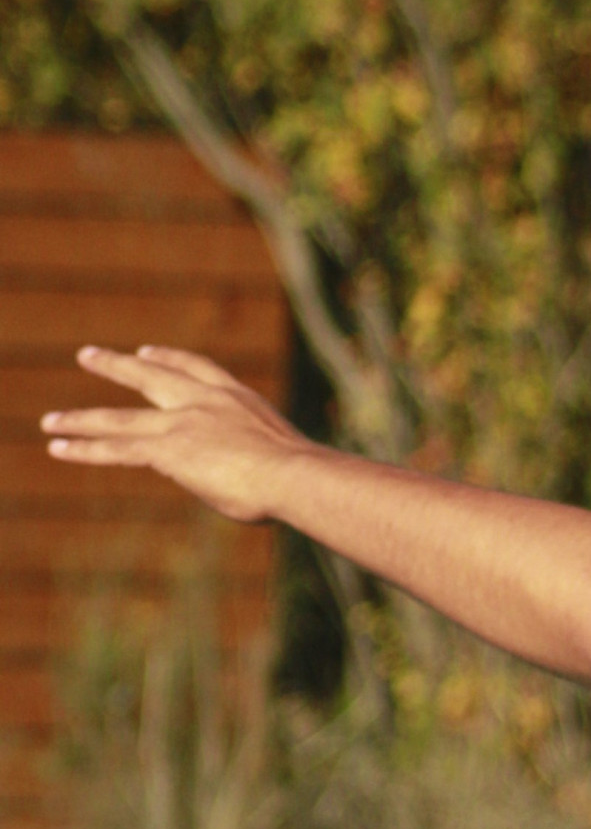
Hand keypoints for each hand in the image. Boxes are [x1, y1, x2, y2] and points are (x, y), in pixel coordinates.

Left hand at [42, 346, 315, 523]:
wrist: (295, 474)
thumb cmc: (301, 476)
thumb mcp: (275, 456)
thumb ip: (246, 457)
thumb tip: (240, 477)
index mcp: (238, 398)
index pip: (197, 368)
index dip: (169, 357)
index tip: (148, 350)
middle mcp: (205, 401)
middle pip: (150, 375)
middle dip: (117, 365)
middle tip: (89, 355)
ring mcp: (183, 422)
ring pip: (120, 418)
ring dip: (81, 419)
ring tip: (51, 421)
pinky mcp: (167, 449)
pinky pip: (117, 448)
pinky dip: (86, 448)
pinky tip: (59, 447)